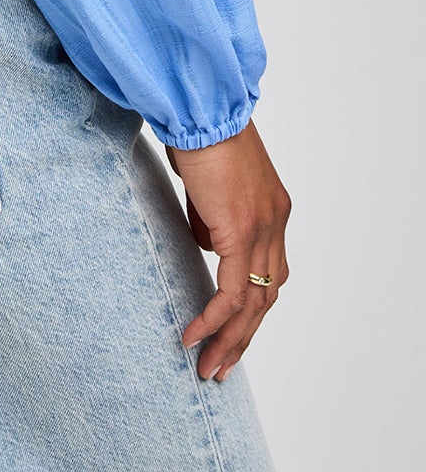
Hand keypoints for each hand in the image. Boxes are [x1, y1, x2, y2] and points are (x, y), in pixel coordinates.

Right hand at [165, 119, 289, 381]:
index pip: (267, 271)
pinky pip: (231, 290)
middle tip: (220, 366)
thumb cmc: (196, 129)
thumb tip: (205, 241)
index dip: (250, 307)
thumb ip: (210, 214)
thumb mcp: (206, 180)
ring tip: (207, 365)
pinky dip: (214, 318)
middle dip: (243, 336)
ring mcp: (263, 227)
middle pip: (267, 295)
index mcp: (272, 209)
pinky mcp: (240, 230)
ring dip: (231, 339)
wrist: (199, 104)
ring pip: (254, 301)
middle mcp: (275, 222)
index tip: (228, 333)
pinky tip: (195, 336)